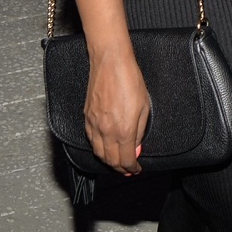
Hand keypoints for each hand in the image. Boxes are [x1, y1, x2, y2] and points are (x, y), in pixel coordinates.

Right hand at [83, 48, 149, 173]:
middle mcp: (106, 131)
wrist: (111, 62)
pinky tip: (104, 146)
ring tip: (117, 161)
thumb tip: (136, 146)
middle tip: (127, 169)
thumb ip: (139, 130)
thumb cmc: (130, 79)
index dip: (132, 168)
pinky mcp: (87, 117)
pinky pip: (91, 140)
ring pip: (98, 153)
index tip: (136, 169)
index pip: (126, 159)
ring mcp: (94, 125)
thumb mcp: (144, 106)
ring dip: (108, 161)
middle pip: (111, 160)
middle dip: (120, 168)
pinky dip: (98, 148)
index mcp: (124, 130)